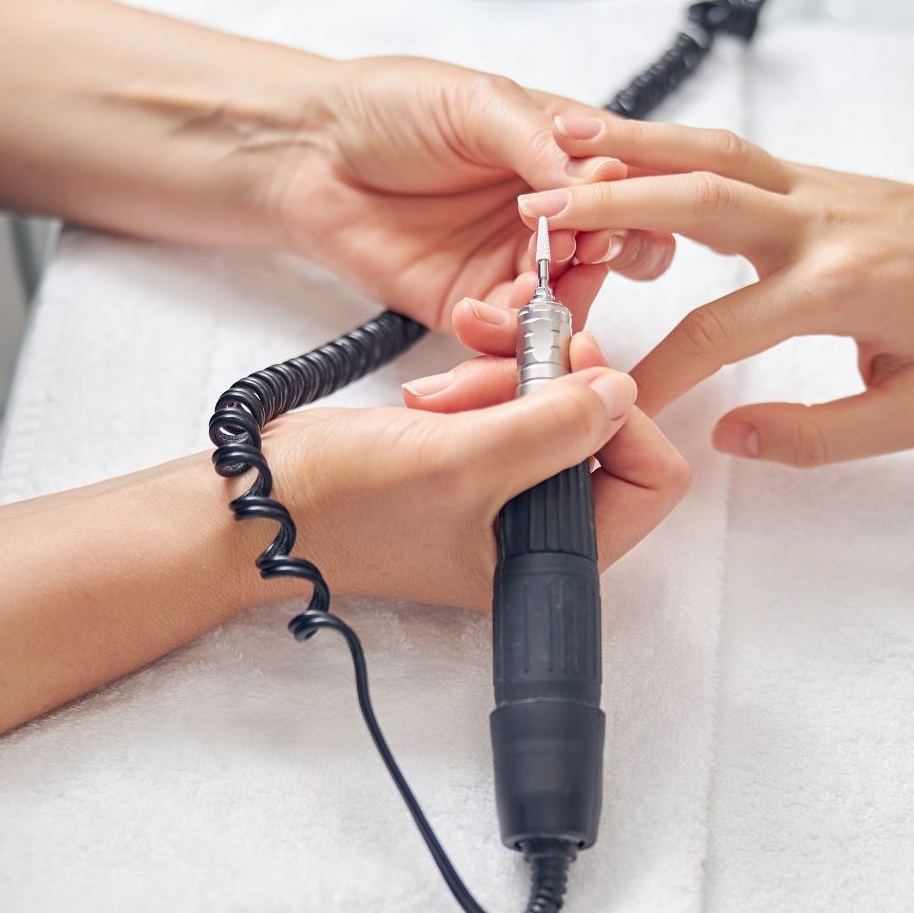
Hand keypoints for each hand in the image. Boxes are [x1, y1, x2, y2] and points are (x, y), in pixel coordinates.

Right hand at [254, 335, 688, 611]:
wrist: (262, 501)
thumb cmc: (348, 503)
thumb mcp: (463, 459)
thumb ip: (554, 426)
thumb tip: (623, 388)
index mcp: (558, 558)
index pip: (650, 478)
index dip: (621, 414)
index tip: (570, 369)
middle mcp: (545, 530)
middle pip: (605, 430)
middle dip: (551, 382)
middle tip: (502, 354)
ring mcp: (510, 491)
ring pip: (555, 403)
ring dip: (505, 374)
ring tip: (442, 388)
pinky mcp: (476, 456)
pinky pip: (512, 399)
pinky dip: (480, 379)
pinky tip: (430, 391)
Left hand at [269, 59, 675, 333]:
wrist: (306, 149)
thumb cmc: (391, 106)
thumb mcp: (476, 101)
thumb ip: (539, 143)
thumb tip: (602, 182)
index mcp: (565, 155)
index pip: (634, 186)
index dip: (635, 201)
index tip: (612, 204)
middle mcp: (550, 213)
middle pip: (617, 253)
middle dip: (607, 256)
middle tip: (580, 248)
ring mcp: (512, 264)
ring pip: (571, 303)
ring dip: (562, 301)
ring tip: (532, 284)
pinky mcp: (470, 306)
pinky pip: (510, 335)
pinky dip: (508, 333)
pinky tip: (483, 310)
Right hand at [510, 113, 913, 464]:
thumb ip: (820, 434)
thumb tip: (730, 437)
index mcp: (841, 288)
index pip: (721, 330)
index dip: (658, 369)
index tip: (611, 395)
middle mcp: (818, 224)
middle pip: (698, 199)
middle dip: (613, 205)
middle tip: (537, 217)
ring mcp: (811, 187)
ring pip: (707, 153)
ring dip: (628, 148)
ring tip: (552, 146)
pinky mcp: (807, 174)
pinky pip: (725, 151)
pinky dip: (663, 143)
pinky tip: (610, 145)